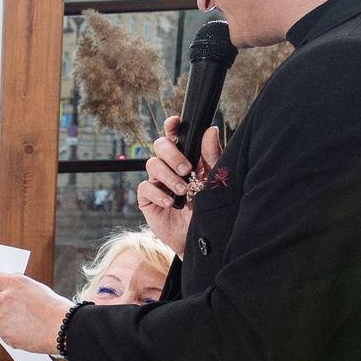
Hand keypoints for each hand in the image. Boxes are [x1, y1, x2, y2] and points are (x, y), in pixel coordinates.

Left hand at [0, 272, 74, 353]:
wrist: (64, 328)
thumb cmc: (55, 309)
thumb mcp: (36, 288)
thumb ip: (17, 288)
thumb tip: (6, 289)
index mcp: (14, 283)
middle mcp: (5, 298)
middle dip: (1, 307)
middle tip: (19, 312)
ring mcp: (2, 316)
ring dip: (7, 321)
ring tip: (28, 323)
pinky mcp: (3, 332)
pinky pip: (2, 332)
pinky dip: (11, 333)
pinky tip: (27, 331)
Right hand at [136, 116, 221, 252]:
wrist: (201, 238)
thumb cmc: (209, 208)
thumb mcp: (214, 180)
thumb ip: (212, 157)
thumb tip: (211, 130)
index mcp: (186, 159)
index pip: (175, 137)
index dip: (172, 127)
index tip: (175, 122)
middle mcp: (169, 168)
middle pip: (159, 146)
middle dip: (172, 154)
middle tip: (187, 170)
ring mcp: (157, 183)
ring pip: (152, 164)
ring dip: (168, 176)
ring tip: (183, 190)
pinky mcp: (147, 200)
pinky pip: (145, 188)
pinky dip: (158, 193)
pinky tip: (170, 202)